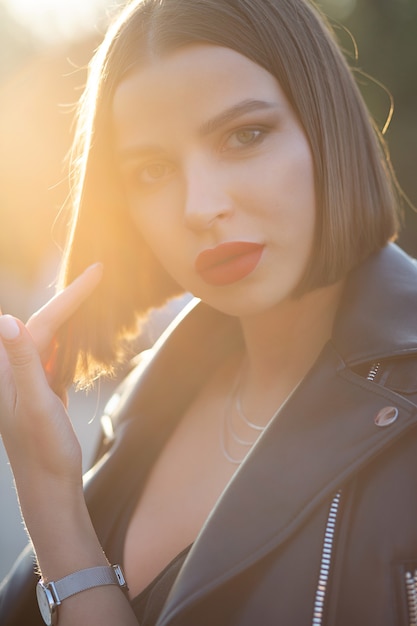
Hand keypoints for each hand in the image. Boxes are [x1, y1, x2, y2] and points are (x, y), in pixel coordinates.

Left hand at [0, 263, 102, 487]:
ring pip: (51, 337)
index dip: (70, 296)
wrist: (49, 486)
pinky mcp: (41, 388)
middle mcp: (12, 371)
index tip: (97, 271)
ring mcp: (27, 379)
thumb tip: (8, 319)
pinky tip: (84, 331)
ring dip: (73, 316)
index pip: (40, 322)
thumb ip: (24, 363)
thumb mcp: (37, 406)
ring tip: (95, 293)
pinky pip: (55, 354)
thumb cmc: (44, 451)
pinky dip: (72, 339)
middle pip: (44, 324)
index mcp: (6, 372)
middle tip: (99, 274)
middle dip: (72, 299)